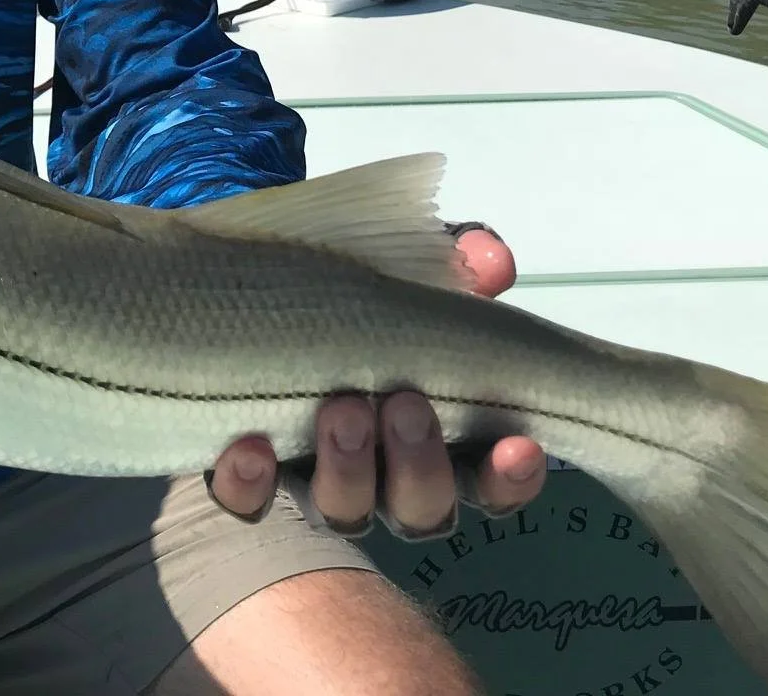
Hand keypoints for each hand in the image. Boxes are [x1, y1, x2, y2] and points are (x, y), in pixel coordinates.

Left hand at [207, 226, 547, 535]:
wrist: (261, 284)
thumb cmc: (360, 288)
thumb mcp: (414, 264)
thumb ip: (460, 259)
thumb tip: (491, 259)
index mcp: (440, 435)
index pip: (493, 482)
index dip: (510, 476)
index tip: (518, 443)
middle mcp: (385, 475)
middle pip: (420, 508)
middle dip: (419, 464)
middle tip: (405, 403)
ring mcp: (317, 478)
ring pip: (346, 509)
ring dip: (348, 468)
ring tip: (342, 408)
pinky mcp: (252, 476)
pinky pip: (250, 500)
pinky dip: (251, 481)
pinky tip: (250, 446)